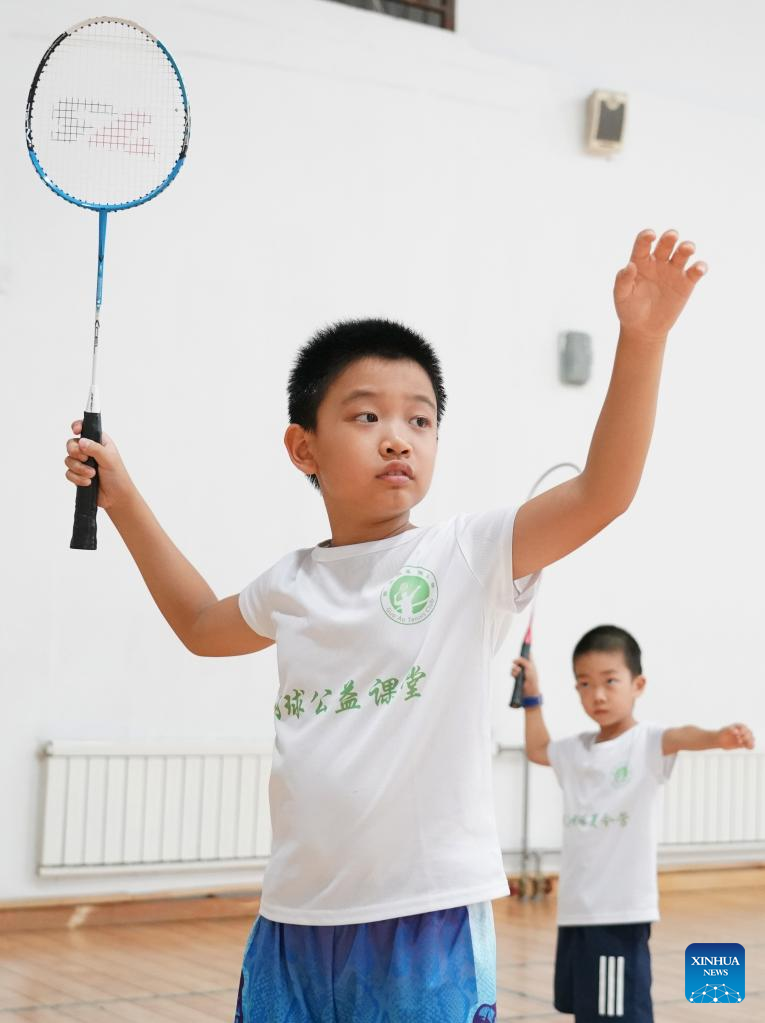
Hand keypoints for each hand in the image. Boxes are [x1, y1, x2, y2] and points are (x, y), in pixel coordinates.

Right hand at [65, 420, 136, 511]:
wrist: (116, 497)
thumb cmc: (118, 476)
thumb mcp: (109, 459)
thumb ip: (95, 449)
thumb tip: (81, 442)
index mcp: (99, 442)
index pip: (85, 428)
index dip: (78, 426)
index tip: (76, 431)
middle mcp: (89, 450)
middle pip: (71, 444)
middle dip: (75, 452)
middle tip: (85, 458)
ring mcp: (82, 463)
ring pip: (68, 459)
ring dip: (79, 468)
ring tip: (92, 474)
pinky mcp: (78, 475)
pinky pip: (68, 473)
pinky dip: (77, 478)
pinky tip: (88, 482)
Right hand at [511, 656, 539, 697]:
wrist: (530, 689)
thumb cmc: (532, 678)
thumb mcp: (529, 667)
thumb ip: (523, 661)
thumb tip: (516, 660)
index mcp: (531, 664)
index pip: (528, 655)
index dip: (525, 652)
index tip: (522, 649)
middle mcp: (526, 667)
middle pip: (519, 660)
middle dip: (517, 661)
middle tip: (517, 663)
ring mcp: (521, 672)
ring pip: (515, 666)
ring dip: (515, 669)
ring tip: (519, 672)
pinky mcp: (517, 676)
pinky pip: (512, 672)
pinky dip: (513, 673)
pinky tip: (516, 676)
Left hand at [613, 228, 706, 343]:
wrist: (643, 329)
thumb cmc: (629, 310)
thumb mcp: (621, 296)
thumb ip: (623, 280)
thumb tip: (630, 266)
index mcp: (641, 261)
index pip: (643, 243)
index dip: (647, 236)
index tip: (651, 235)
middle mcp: (658, 262)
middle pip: (666, 243)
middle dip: (670, 237)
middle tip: (672, 236)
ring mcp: (673, 271)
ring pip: (683, 253)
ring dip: (687, 247)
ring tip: (687, 249)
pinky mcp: (686, 283)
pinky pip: (695, 271)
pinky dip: (700, 267)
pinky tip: (699, 269)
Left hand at [716, 723, 754, 750]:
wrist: (720, 740)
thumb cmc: (722, 733)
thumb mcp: (725, 730)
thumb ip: (731, 729)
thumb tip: (737, 732)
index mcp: (739, 726)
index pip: (745, 728)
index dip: (743, 731)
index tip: (737, 735)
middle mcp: (744, 731)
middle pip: (750, 733)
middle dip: (746, 737)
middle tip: (738, 741)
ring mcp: (744, 738)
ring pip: (752, 739)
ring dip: (749, 742)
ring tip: (744, 745)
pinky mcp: (744, 744)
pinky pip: (750, 746)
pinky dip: (750, 746)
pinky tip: (747, 747)